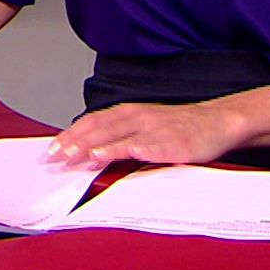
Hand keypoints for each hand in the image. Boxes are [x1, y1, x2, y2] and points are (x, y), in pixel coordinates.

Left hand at [48, 100, 246, 169]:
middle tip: (56, 157)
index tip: (52, 148)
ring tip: (79, 156)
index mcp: (129, 112)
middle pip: (101, 128)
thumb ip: (118, 133)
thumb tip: (88, 148)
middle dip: (76, 143)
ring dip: (98, 146)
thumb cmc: (177, 126)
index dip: (71, 134)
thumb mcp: (143, 124)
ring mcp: (156, 129)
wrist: (217, 121)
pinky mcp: (174, 143)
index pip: (93, 122)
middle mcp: (139, 117)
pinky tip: (118, 155)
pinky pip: (150, 147)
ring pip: (121, 136)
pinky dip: (132, 150)